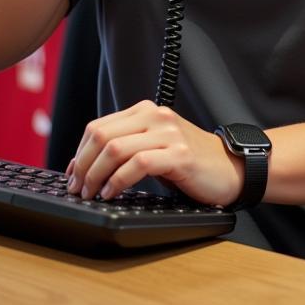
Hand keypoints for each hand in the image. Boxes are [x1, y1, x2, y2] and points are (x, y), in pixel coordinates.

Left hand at [66, 100, 243, 206]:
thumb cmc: (191, 163)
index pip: (98, 127)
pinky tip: (112, 193)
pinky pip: (138, 164)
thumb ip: (128, 145)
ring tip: (92, 193)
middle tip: (78, 189)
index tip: (73, 175)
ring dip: (96, 175)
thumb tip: (87, 164)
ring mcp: (168, 134)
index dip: (79, 153)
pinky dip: (118, 181)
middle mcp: (156, 116)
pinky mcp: (179, 154)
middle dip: (82, 166)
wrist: (232, 168)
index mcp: (146, 111)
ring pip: (115, 149)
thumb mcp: (156, 145)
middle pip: (102, 136)